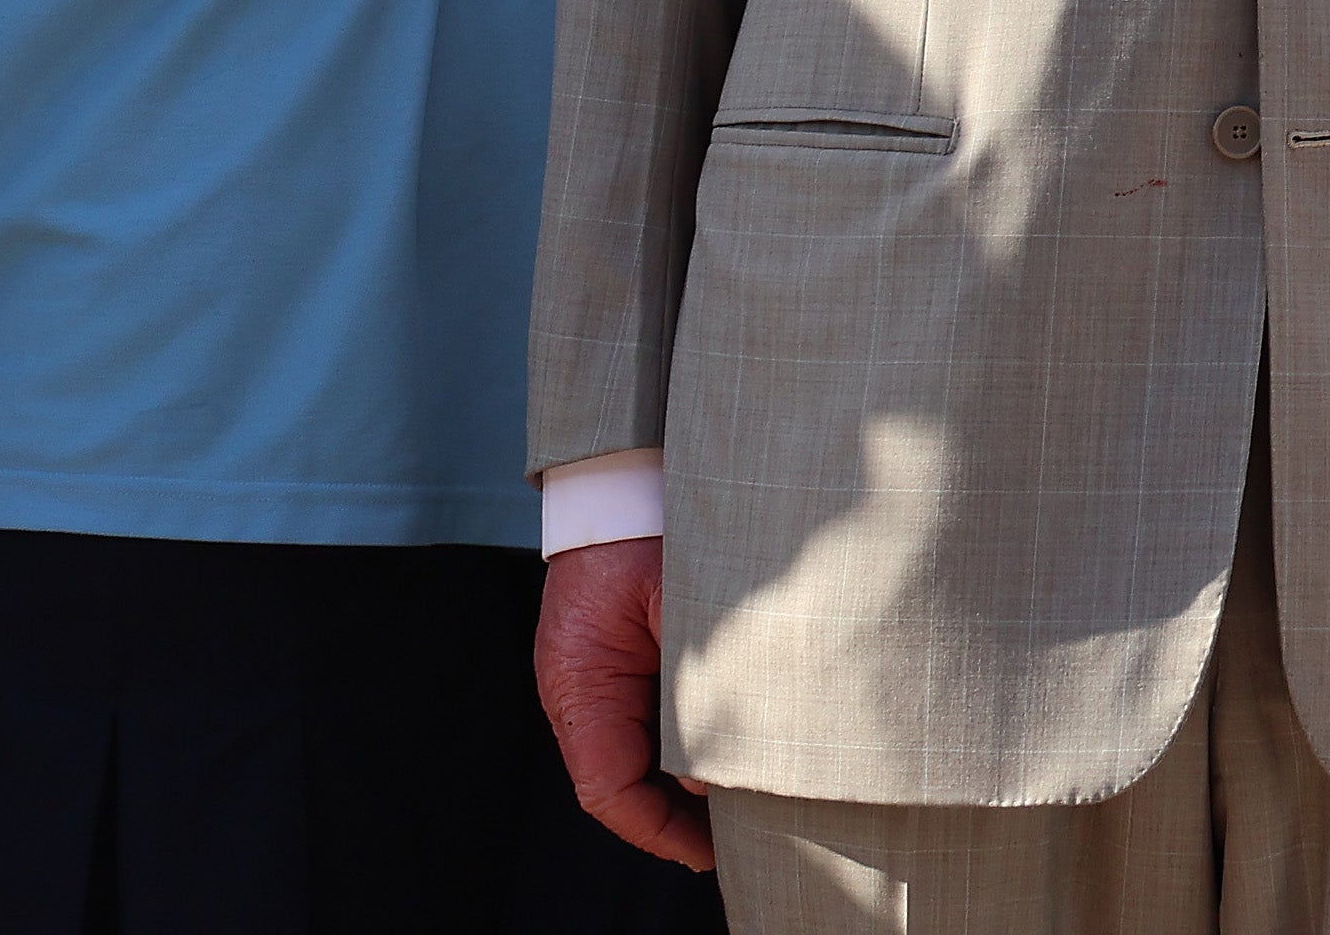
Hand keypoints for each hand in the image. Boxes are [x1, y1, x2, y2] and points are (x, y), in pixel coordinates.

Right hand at [532, 540, 715, 874]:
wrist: (630, 477)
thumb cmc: (651, 531)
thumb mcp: (681, 605)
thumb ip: (698, 682)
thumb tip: (717, 768)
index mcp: (581, 684)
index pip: (608, 788)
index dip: (656, 830)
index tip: (706, 852)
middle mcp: (582, 691)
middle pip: (624, 781)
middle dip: (678, 818)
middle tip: (743, 835)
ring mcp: (600, 678)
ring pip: (641, 755)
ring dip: (686, 780)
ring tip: (748, 799)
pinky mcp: (624, 662)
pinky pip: (651, 721)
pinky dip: (689, 741)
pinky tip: (734, 746)